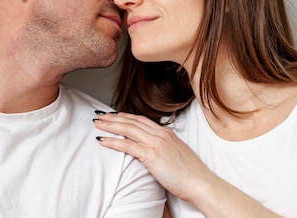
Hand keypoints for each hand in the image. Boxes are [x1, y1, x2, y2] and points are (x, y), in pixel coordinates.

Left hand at [94, 111, 210, 202]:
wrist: (199, 182)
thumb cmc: (190, 174)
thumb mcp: (177, 153)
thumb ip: (164, 147)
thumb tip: (155, 149)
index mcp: (166, 132)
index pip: (141, 119)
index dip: (126, 116)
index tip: (114, 114)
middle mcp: (160, 134)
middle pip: (132, 121)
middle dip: (114, 117)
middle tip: (100, 115)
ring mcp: (155, 143)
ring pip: (127, 129)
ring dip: (110, 125)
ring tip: (97, 124)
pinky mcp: (151, 155)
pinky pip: (127, 145)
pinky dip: (113, 141)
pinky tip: (102, 141)